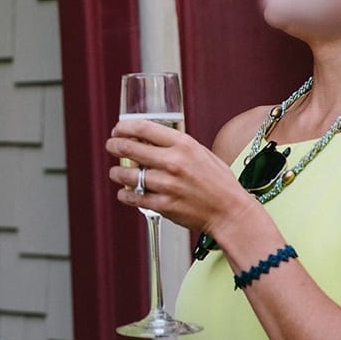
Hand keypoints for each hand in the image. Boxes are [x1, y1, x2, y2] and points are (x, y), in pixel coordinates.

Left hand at [106, 118, 258, 237]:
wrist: (230, 211)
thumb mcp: (200, 153)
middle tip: (110, 146)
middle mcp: (173, 162)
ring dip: (116, 172)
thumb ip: (175, 145)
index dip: (124, 127)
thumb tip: (147, 139)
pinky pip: (132, 196)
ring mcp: (166, 184)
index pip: (143, 128)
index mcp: (183, 144)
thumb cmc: (217, 181)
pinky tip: (125, 192)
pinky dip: (124, 194)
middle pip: (128, 148)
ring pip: (126, 174)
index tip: (117, 130)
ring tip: (116, 172)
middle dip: (113, 145)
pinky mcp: (162, 205)